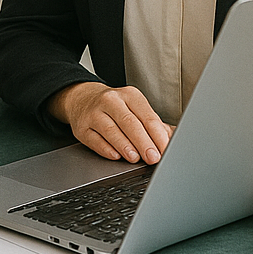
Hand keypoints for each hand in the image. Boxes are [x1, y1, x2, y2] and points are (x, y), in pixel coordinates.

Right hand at [48, 82, 171, 163]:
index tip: (165, 149)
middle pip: (130, 123)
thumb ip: (153, 123)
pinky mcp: (81, 127)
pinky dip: (105, 149)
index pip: (147, 117)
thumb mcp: (134, 108)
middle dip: (143, 142)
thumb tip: (171, 139)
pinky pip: (94, 140)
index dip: (158, 135)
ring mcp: (94, 113)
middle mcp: (111, 101)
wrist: (81, 99)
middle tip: (153, 157)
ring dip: (125, 146)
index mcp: (130, 95)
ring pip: (111, 131)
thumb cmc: (114, 107)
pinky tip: (115, 155)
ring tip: (135, 158)